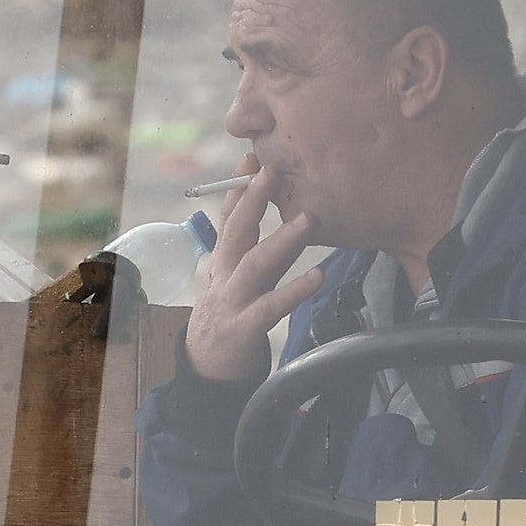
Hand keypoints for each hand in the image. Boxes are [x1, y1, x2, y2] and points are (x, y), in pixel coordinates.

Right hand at [183, 175, 325, 383]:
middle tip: (272, 169)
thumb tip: (285, 219)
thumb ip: (258, 250)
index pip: (228, 216)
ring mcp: (232, 299)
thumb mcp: (236, 278)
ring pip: (255, 264)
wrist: (207, 368)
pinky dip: (295, 290)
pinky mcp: (245, 326)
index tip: (252, 157)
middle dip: (253, 198)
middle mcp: (223, 274)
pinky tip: (318, 276)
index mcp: (222, 259)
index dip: (238, 187)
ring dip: (281, 240)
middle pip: (237, 230)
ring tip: (307, 220)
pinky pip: (272, 306)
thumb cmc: (229, 315)